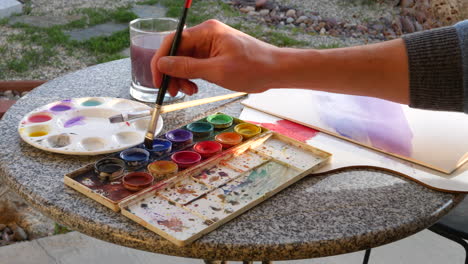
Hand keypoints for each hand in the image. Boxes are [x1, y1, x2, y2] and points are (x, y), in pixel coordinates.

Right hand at [151, 19, 279, 95]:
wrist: (275, 71)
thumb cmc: (252, 67)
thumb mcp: (216, 71)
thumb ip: (187, 67)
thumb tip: (162, 65)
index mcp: (207, 31)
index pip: (173, 41)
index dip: (161, 60)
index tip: (157, 78)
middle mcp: (206, 36)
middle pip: (177, 52)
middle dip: (172, 72)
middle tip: (173, 91)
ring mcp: (211, 46)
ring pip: (185, 61)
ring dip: (182, 77)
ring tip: (189, 91)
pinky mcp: (215, 56)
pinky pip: (196, 65)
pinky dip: (192, 77)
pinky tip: (195, 87)